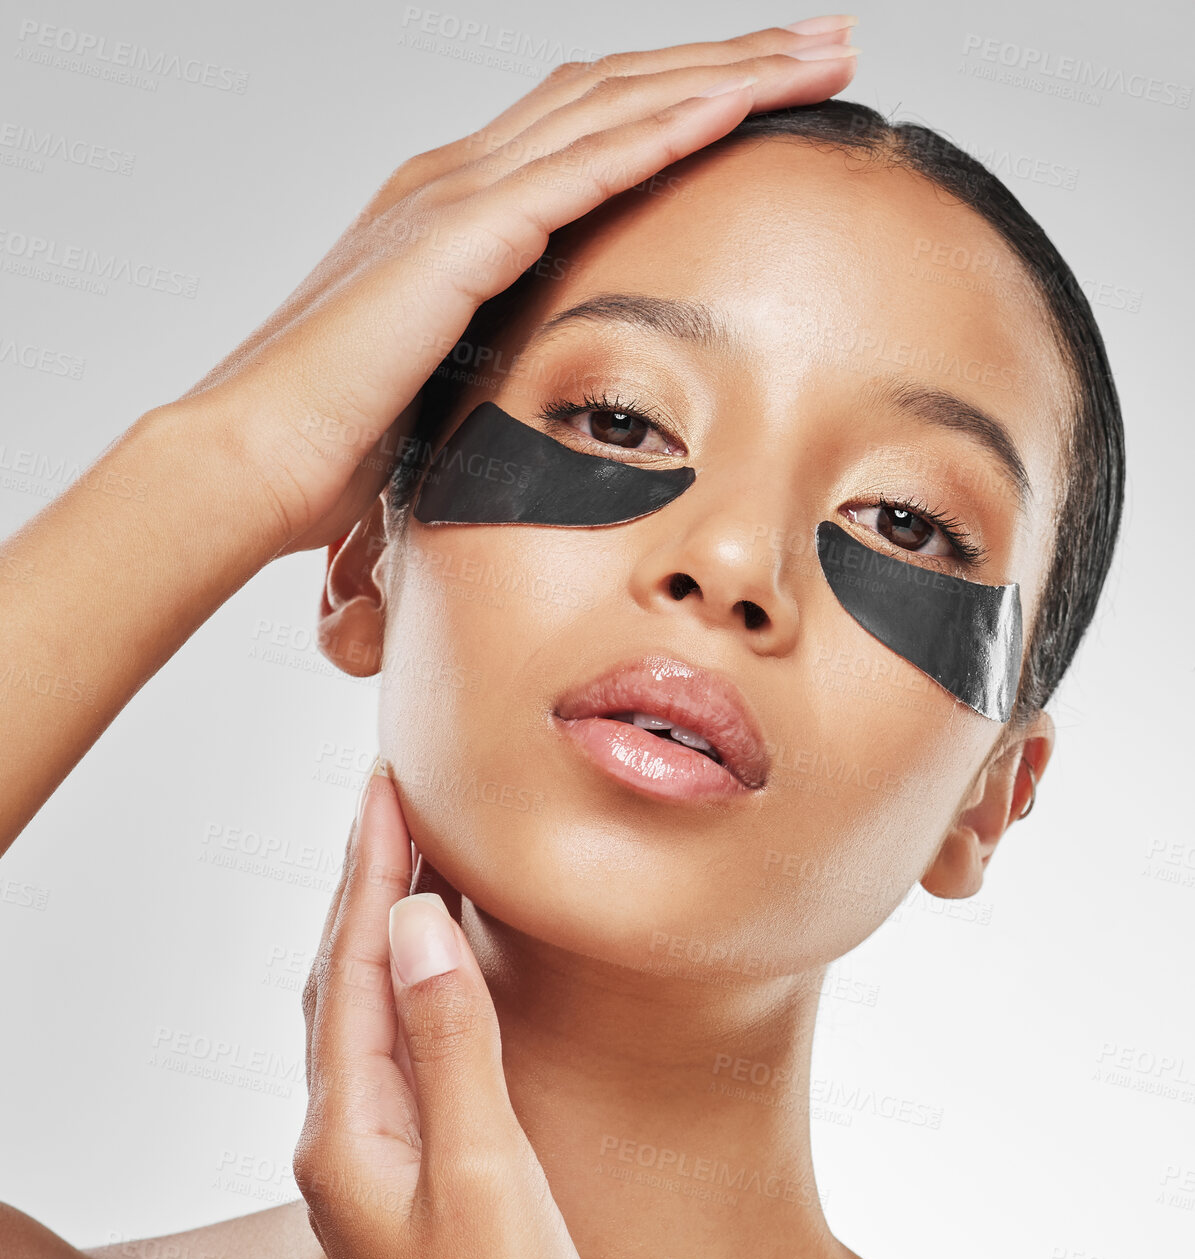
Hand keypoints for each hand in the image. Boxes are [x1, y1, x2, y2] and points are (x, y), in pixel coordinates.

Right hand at [181, 22, 855, 561]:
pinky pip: (583, 167)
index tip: (769, 93)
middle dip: (730, 61)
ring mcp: (455, 200)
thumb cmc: (333, 446)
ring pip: (615, 105)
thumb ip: (493, 357)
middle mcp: (456, 180)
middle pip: (618, 89)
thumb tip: (546, 397)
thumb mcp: (439, 385)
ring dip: (723, 73)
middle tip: (824, 43)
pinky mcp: (459, 240)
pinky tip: (735, 103)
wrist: (252, 460)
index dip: (683, 100)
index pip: (590, 126)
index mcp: (453, 213)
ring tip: (815, 54)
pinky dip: (664, 129)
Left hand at [296, 760, 625, 1258]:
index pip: (348, 970)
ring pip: (367, 1026)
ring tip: (411, 864)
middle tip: (395, 798)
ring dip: (383, 938)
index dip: (368, 870)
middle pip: (342, 988)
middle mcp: (345, 1152)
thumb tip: (415, 924)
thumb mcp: (490, 1183)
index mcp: (347, 1140)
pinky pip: (401, 1068)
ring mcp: (377, 1179)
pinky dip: (413, 1003)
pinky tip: (439, 993)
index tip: (387, 783)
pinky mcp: (417, 1201)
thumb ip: (452, 1049)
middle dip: (365, 886)